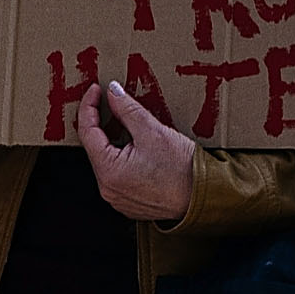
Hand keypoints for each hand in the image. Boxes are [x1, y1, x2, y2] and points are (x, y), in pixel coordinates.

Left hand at [77, 82, 194, 222]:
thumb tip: (112, 92)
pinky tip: (138, 149)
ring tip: (129, 125)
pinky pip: (119, 176)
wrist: (207, 195)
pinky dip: (123, 159)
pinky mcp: (129, 203)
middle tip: (113, 103)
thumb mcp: (153, 132)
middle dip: (103, 124)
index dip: (89, 107)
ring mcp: (118, 199)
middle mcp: (107, 189)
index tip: (96, 90)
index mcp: (108, 171)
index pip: (87, 132)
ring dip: (115, 142)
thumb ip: (128, 110)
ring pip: (108, 162)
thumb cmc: (184, 169)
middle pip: (96, 148)